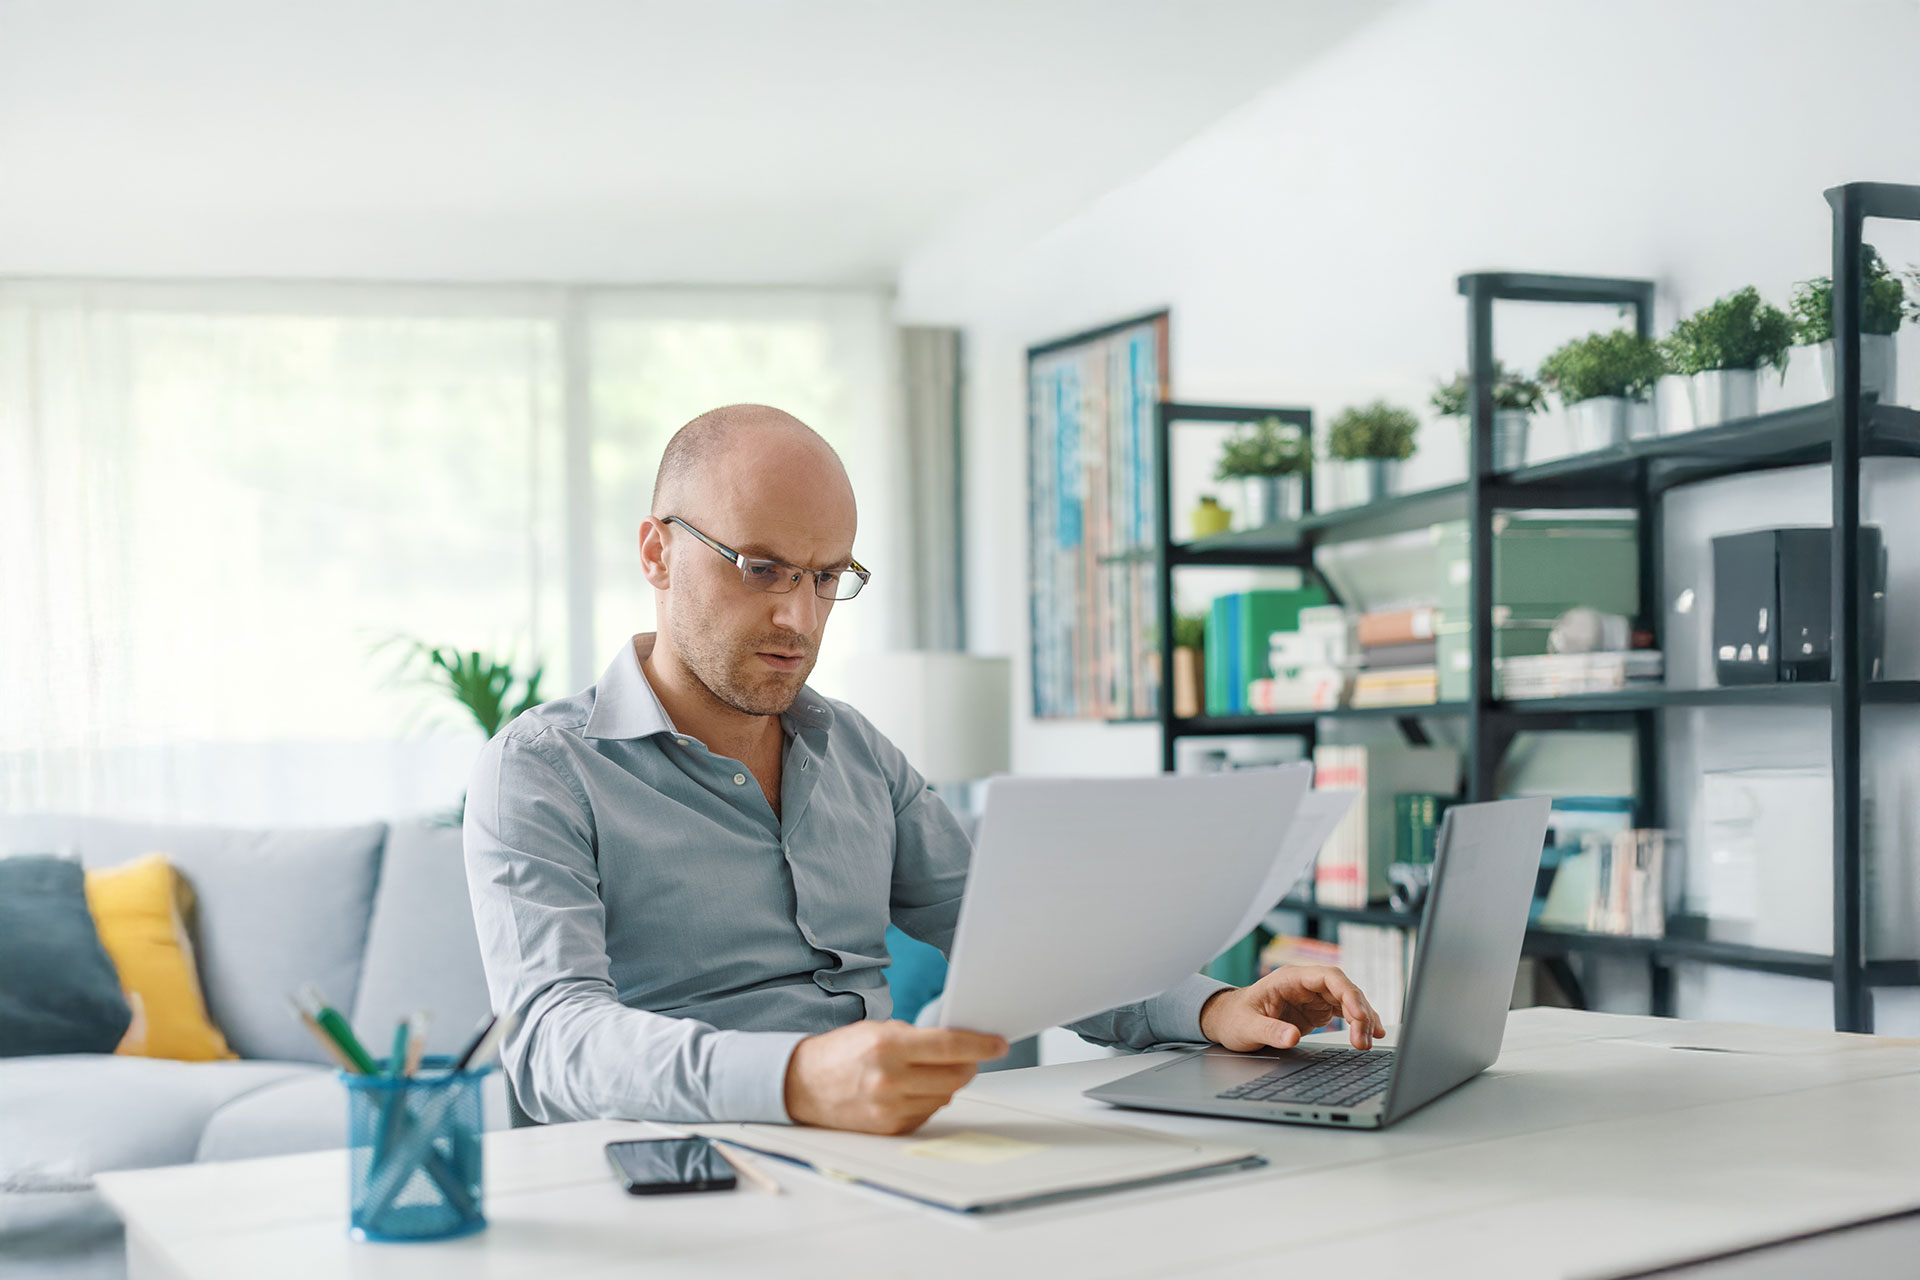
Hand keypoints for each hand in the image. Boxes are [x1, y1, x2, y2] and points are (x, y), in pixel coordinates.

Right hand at [783, 1021, 1009, 1134]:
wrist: (803, 1085)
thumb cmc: (842, 1052)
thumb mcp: (878, 1030)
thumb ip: (917, 1037)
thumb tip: (958, 1043)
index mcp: (888, 1047)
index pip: (950, 1046)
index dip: (981, 1045)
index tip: (999, 1044)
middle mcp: (890, 1080)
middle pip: (955, 1076)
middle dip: (969, 1065)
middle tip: (971, 1057)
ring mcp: (890, 1108)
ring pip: (945, 1097)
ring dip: (949, 1083)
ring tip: (934, 1071)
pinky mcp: (890, 1128)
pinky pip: (928, 1113)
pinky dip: (931, 1099)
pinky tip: (916, 1088)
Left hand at [1198, 965, 1384, 1052]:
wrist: (1228, 1021)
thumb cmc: (1234, 1018)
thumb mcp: (1246, 1027)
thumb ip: (1269, 1031)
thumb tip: (1292, 1038)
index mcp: (1289, 978)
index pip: (1328, 977)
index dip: (1348, 993)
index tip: (1359, 1015)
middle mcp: (1305, 984)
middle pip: (1343, 989)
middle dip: (1359, 1011)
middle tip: (1364, 1039)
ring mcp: (1313, 996)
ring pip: (1348, 1001)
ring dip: (1362, 1019)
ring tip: (1369, 1042)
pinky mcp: (1317, 1010)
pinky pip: (1344, 1012)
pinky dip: (1358, 1023)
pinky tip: (1370, 1034)